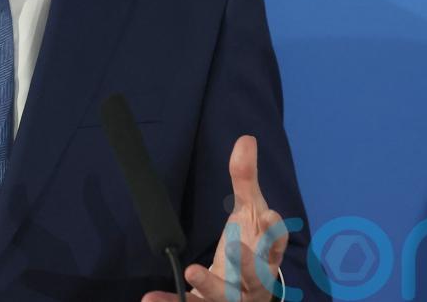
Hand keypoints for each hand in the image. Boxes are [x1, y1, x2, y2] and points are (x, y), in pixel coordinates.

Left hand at [142, 136, 288, 301]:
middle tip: (236, 245)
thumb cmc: (251, 247)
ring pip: (224, 295)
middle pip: (256, 273)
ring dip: (209, 283)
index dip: (275, 232)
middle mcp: (255, 280)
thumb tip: (246, 139)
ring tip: (191, 271)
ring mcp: (233, 297)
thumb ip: (245, 179)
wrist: (248, 295)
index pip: (277, 244)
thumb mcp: (249, 212)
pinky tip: (150, 298)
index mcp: (267, 254)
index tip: (269, 215)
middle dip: (249, 262)